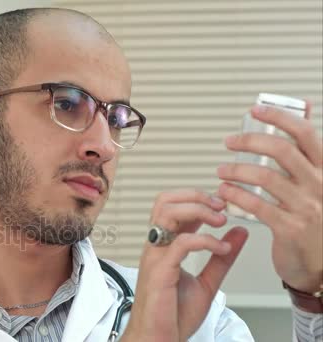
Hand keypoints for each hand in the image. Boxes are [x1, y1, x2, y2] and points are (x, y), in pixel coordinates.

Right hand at [121, 190, 248, 341]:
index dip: (198, 198)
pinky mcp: (160, 269)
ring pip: (167, 212)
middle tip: (221, 205)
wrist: (159, 338)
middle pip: (165, 200)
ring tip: (220, 220)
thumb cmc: (174, 314)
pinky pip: (182, 242)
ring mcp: (156, 255)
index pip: (173, 205)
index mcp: (165, 245)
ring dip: (198, 210)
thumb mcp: (208, 282)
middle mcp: (157, 245)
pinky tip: (222, 249)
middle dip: (196, 196)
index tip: (222, 205)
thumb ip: (221, 258)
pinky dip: (206, 240)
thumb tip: (238, 234)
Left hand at [217, 103, 322, 292]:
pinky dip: (235, 195)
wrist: (320, 264)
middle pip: (282, 151)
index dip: (279, 117)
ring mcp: (306, 207)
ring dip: (236, 170)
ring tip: (221, 171)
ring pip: (266, 177)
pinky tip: (224, 192)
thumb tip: (304, 106)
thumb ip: (306, 149)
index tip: (256, 110)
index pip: (305, 134)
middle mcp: (319, 185)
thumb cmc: (313, 219)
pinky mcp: (290, 228)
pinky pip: (257, 205)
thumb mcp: (316, 181)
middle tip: (230, 142)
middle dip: (250, 141)